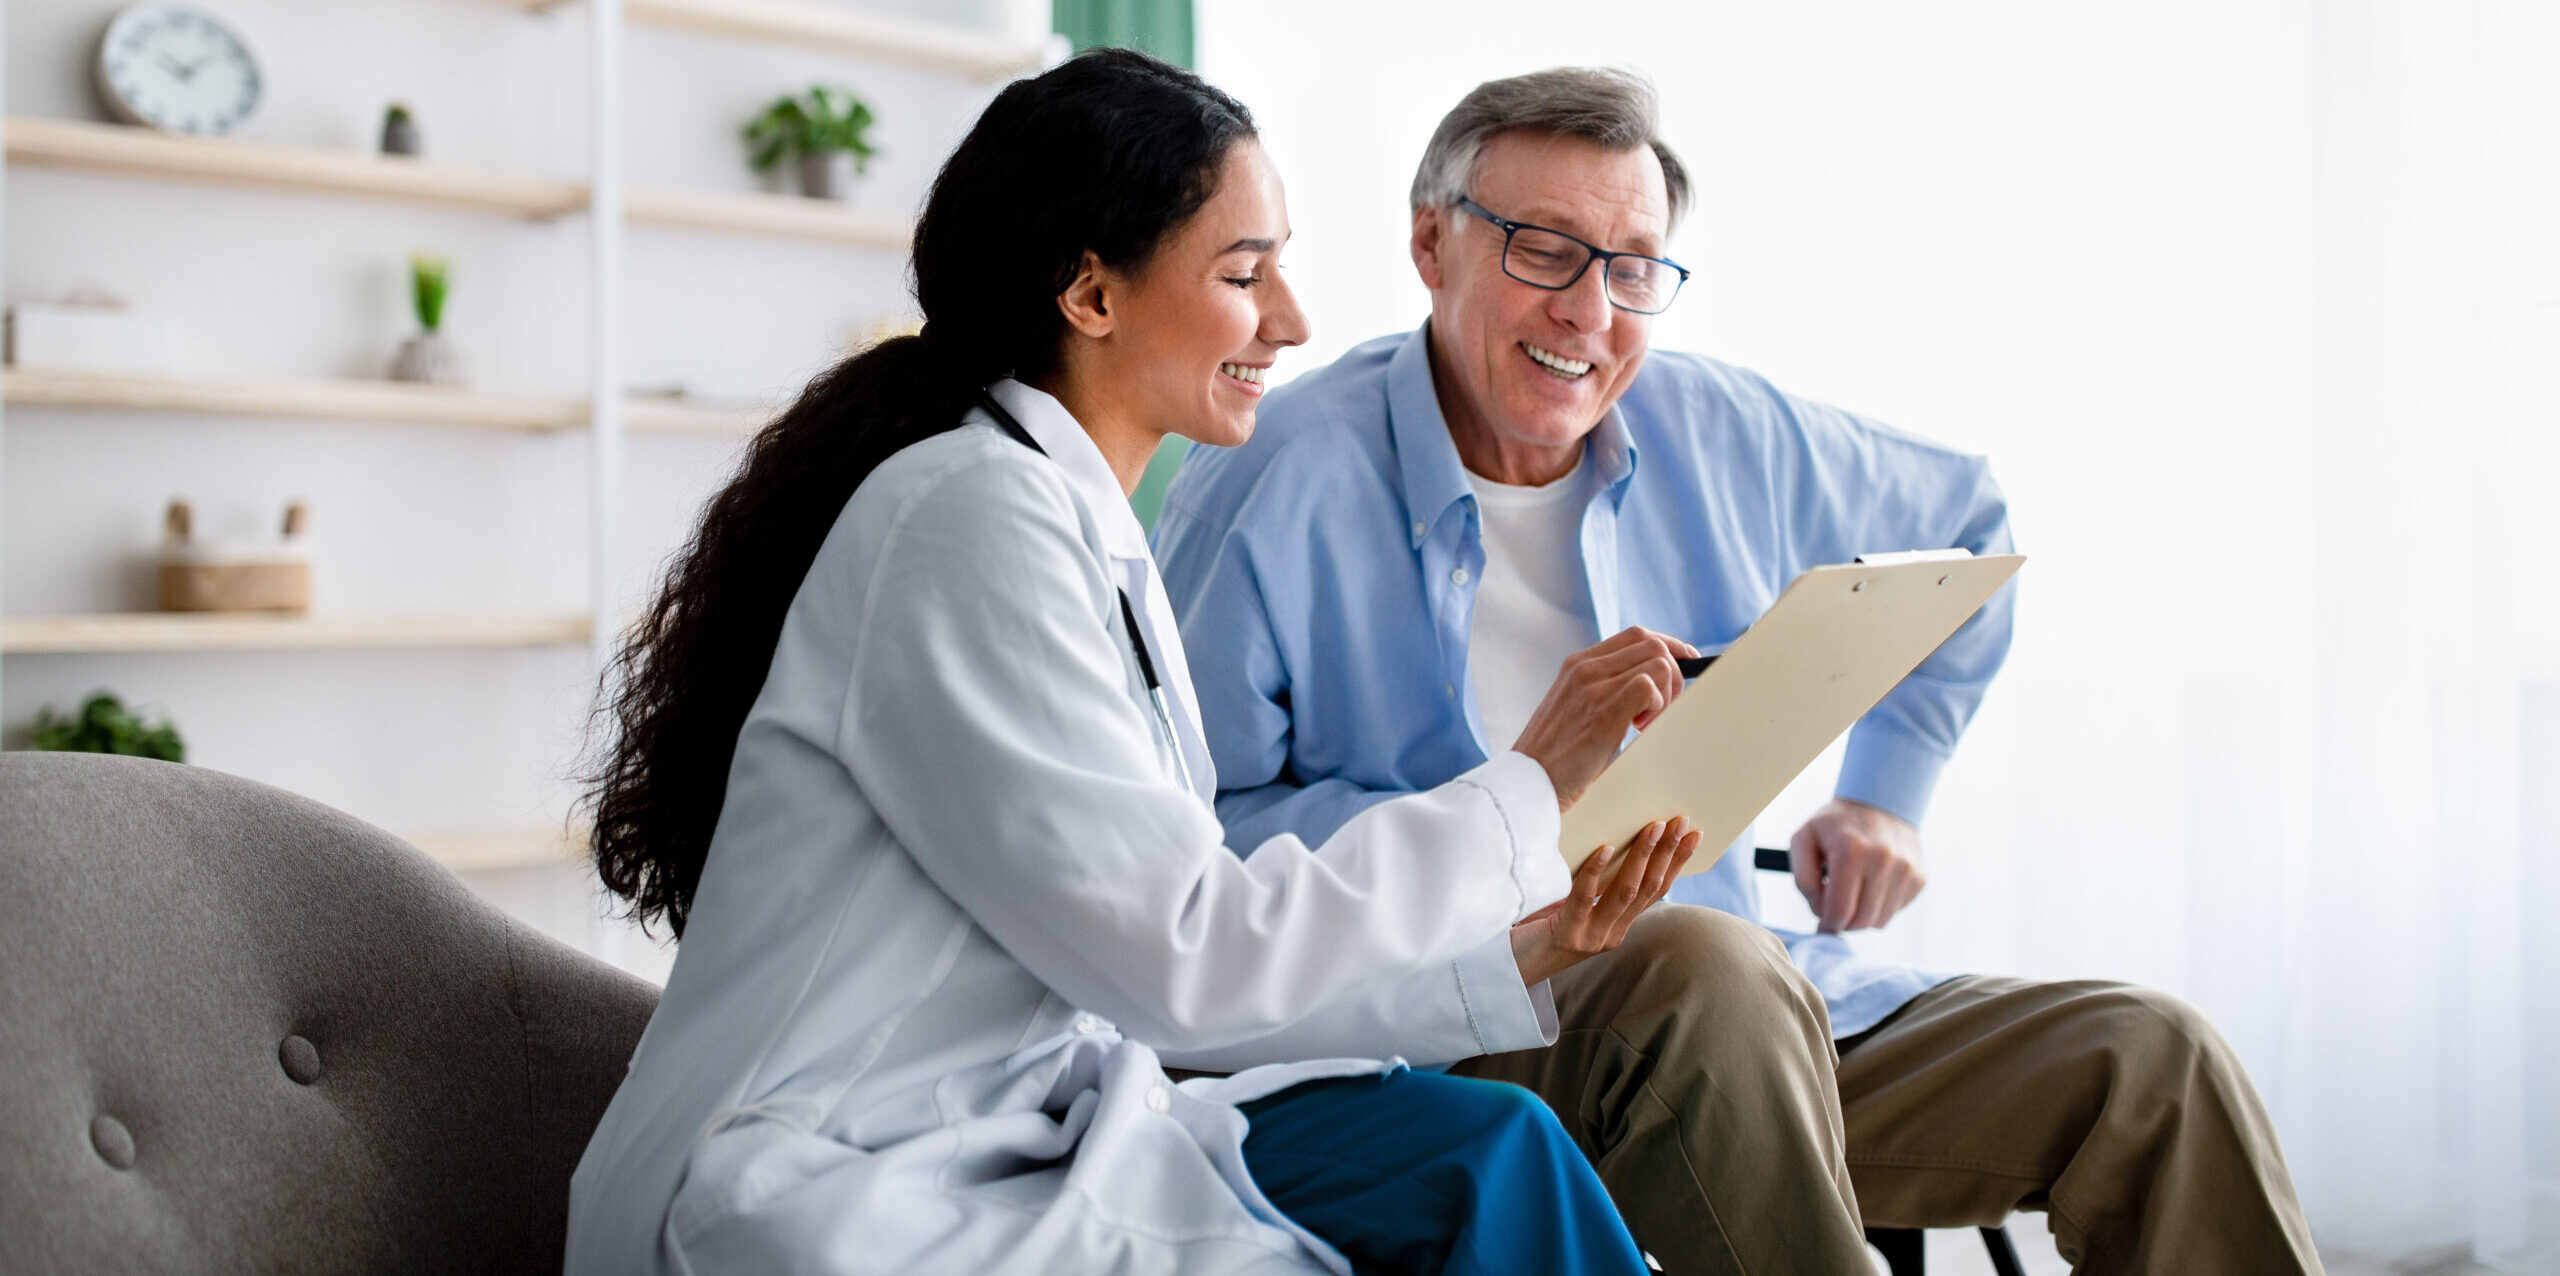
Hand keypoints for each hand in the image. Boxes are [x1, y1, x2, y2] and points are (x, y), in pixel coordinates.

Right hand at [1511, 627, 1695, 809]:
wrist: (1526, 782)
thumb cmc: (1553, 757)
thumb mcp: (1572, 710)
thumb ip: (1599, 692)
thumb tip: (1644, 689)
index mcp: (1576, 665)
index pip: (1636, 635)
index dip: (1669, 645)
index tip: (1686, 662)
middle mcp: (1584, 668)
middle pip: (1653, 644)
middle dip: (1673, 675)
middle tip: (1661, 711)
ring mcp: (1592, 687)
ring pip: (1658, 662)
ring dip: (1667, 694)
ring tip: (1645, 724)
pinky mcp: (1603, 711)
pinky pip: (1649, 687)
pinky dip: (1657, 707)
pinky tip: (1639, 730)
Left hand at [1511, 817, 1698, 985]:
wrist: (1512, 968)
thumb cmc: (1538, 927)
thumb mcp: (1575, 905)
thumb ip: (1597, 884)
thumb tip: (1613, 835)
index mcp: (1619, 926)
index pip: (1657, 890)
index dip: (1678, 862)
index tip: (1694, 834)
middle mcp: (1611, 934)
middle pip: (1648, 888)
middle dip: (1667, 852)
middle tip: (1680, 821)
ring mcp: (1591, 936)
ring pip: (1625, 892)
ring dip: (1642, 857)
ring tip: (1653, 827)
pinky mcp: (1566, 935)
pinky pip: (1584, 899)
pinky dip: (1596, 871)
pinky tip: (1604, 847)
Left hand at [1789, 797, 1925, 931]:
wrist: (1880, 801)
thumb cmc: (1835, 825)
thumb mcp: (1804, 839)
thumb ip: (1803, 878)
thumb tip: (1820, 911)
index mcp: (1851, 851)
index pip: (1840, 911)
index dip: (1827, 927)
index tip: (1821, 928)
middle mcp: (1883, 860)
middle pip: (1861, 921)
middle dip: (1843, 924)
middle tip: (1834, 911)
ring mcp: (1906, 869)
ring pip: (1880, 921)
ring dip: (1862, 917)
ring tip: (1852, 895)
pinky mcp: (1919, 877)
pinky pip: (1896, 911)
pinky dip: (1880, 907)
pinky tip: (1872, 886)